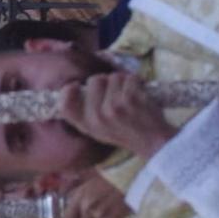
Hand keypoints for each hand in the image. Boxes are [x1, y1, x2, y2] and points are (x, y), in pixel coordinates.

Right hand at [56, 73, 177, 158]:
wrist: (152, 141)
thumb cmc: (125, 132)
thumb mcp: (99, 130)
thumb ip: (85, 114)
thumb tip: (74, 88)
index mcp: (87, 126)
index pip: (66, 106)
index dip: (67, 91)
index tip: (75, 85)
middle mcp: (98, 117)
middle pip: (94, 80)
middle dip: (106, 80)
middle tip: (115, 92)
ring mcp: (114, 107)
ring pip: (114, 76)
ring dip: (123, 81)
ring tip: (129, 95)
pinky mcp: (130, 99)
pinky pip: (129, 77)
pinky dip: (136, 82)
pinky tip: (139, 94)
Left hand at [59, 171, 129, 217]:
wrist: (134, 176)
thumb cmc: (111, 173)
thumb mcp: (88, 175)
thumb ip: (74, 186)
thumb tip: (63, 193)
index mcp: (80, 197)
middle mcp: (88, 209)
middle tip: (93, 217)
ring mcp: (101, 216)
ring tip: (106, 213)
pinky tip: (114, 213)